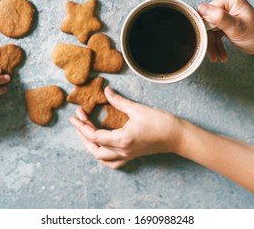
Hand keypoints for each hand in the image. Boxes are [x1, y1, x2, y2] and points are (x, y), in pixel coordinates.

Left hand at [69, 87, 185, 168]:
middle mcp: (122, 150)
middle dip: (82, 134)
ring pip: (101, 157)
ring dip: (90, 146)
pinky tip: (101, 147)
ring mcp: (127, 155)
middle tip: (78, 119)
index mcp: (122, 139)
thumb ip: (119, 101)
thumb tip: (106, 91)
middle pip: (94, 148)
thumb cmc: (160, 123)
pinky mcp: (132, 155)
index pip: (94, 135)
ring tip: (85, 132)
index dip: (82, 125)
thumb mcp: (138, 109)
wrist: (178, 137)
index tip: (75, 115)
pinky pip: (113, 162)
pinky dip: (103, 156)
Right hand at [198, 0, 253, 61]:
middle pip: (207, 22)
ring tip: (217, 58)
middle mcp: (227, 4)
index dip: (204, 27)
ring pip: (210, 30)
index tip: (203, 41)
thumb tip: (201, 8)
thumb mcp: (236, 27)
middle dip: (209, 39)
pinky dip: (217, 45)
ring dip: (212, 45)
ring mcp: (226, 13)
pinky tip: (221, 55)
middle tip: (211, 54)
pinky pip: (215, 33)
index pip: (206, 12)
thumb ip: (219, 17)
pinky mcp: (226, 23)